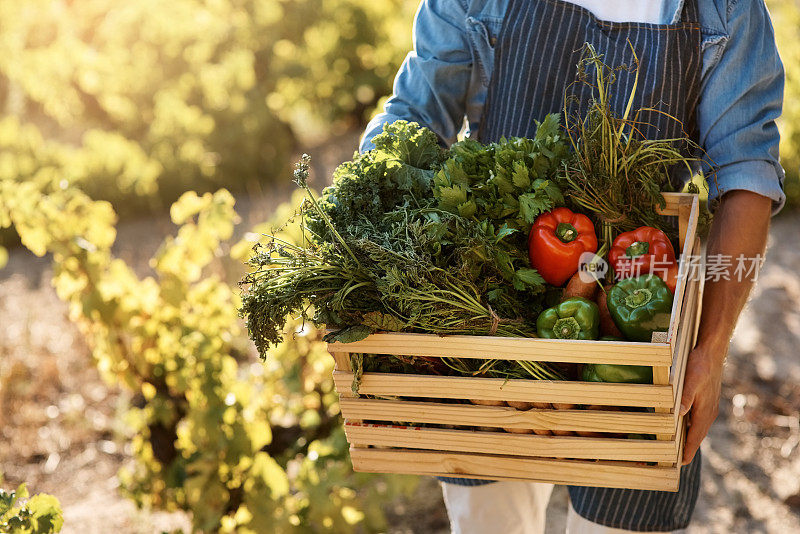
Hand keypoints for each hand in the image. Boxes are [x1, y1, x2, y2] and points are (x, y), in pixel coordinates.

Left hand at [678, 344, 724, 464]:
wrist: (712, 352)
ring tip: (680, 448)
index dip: (688, 450)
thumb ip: (685, 397)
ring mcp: (709, 406)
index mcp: (704, 411)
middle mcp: (708, 412)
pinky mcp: (707, 400)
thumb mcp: (689, 380)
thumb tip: (680, 413)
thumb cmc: (700, 365)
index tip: (682, 463)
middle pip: (697, 435)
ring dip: (690, 438)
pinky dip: (692, 427)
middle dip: (688, 448)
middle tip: (679, 461)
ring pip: (698, 427)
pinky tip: (685, 426)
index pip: (695, 436)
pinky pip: (699, 419)